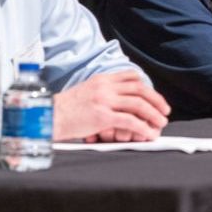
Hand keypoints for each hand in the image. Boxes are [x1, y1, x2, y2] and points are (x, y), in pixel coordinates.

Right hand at [53, 70, 170, 141]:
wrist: (46, 116)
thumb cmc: (63, 110)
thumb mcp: (84, 92)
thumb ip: (102, 92)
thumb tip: (118, 101)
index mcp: (101, 79)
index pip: (131, 76)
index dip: (146, 87)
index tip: (154, 97)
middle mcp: (104, 87)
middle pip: (139, 89)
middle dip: (156, 100)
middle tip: (165, 111)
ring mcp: (104, 101)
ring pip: (138, 104)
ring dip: (154, 114)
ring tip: (161, 123)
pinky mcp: (102, 116)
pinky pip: (130, 121)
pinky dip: (143, 128)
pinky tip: (149, 134)